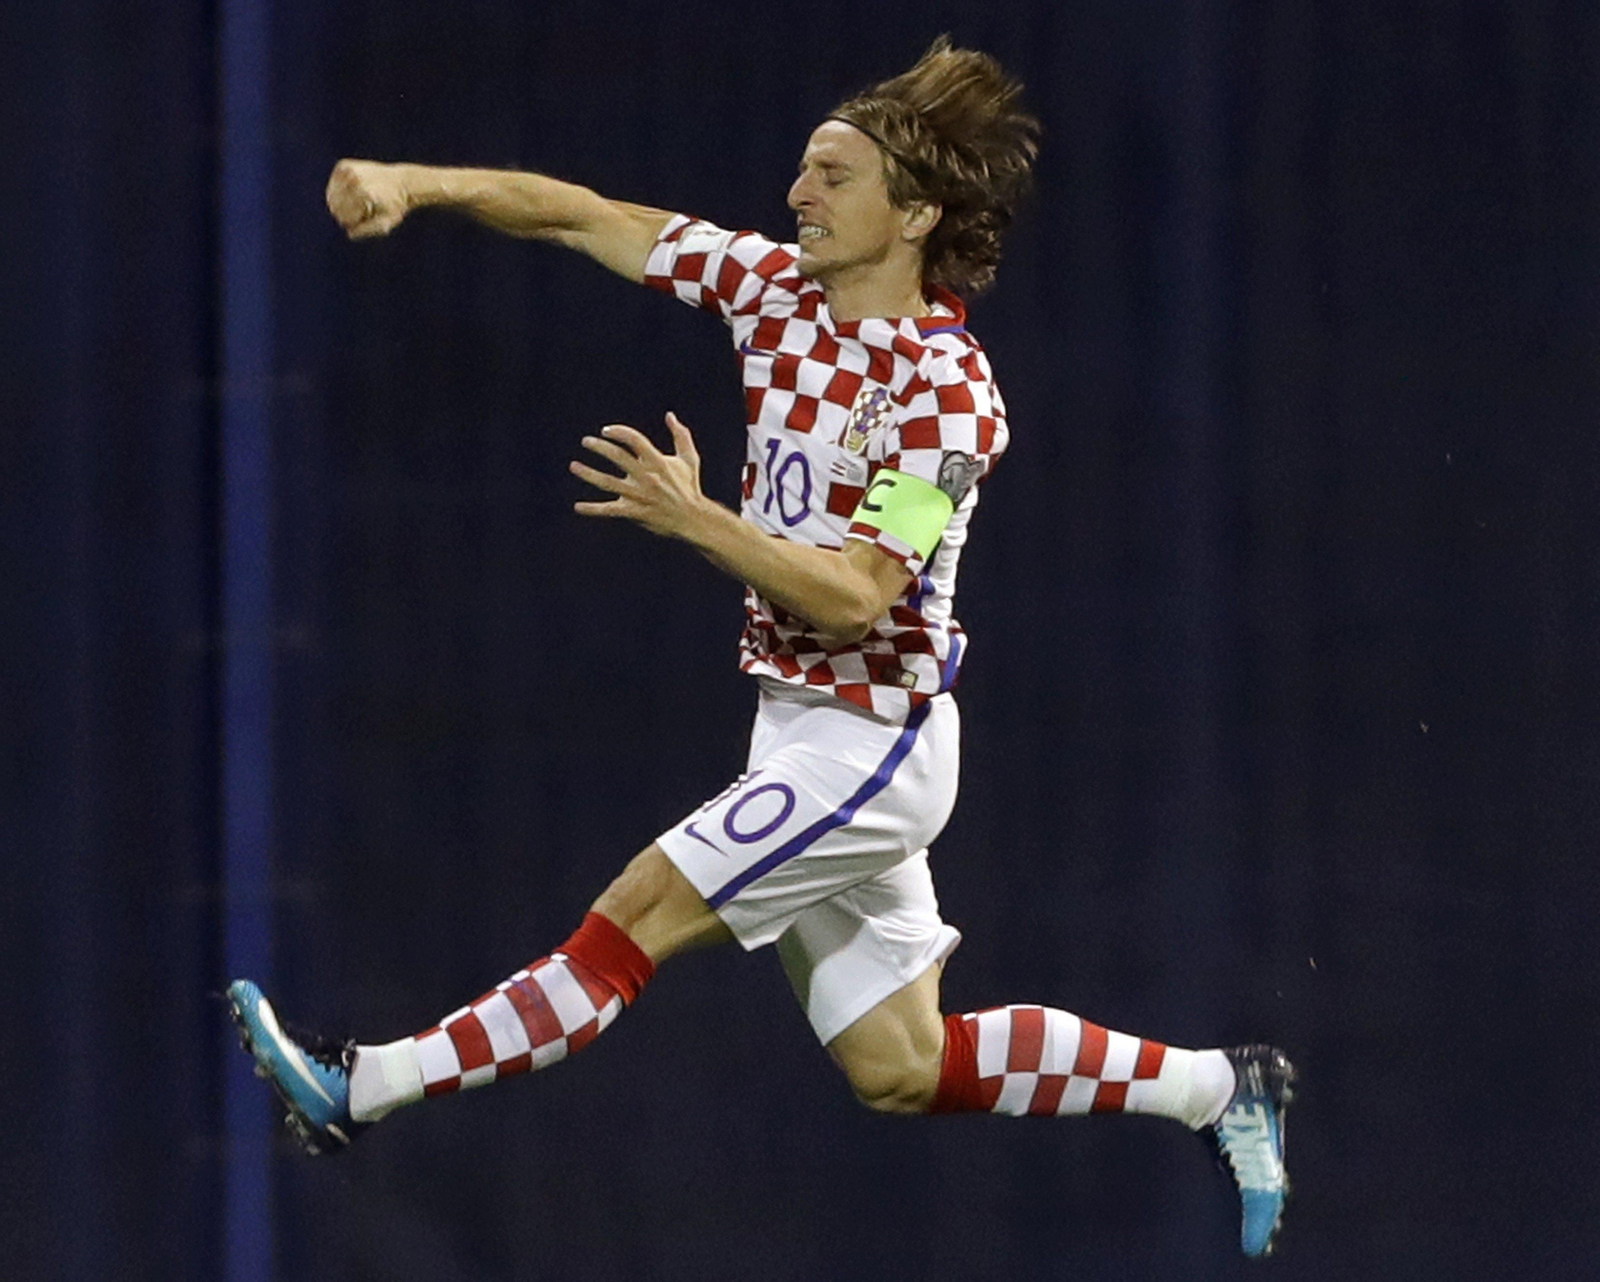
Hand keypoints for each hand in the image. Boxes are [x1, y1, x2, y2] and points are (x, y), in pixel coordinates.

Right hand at [326, 159, 410, 238]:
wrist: (403, 182)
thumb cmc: (395, 205)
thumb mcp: (386, 222)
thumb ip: (366, 230)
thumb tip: (349, 233)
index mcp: (361, 192)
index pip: (343, 218)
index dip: (354, 223)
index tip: (368, 217)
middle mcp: (352, 178)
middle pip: (334, 208)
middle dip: (347, 213)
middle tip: (365, 209)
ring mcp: (346, 169)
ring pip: (331, 198)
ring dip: (343, 204)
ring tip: (361, 200)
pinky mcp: (343, 165)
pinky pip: (332, 187)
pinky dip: (340, 192)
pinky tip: (354, 192)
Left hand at [571, 413, 709, 539]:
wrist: (692, 519)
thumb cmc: (689, 488)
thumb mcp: (690, 460)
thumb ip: (681, 435)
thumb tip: (670, 415)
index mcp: (658, 462)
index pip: (635, 440)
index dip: (618, 432)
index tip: (606, 431)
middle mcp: (646, 477)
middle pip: (617, 457)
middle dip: (599, 447)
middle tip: (586, 441)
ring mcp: (638, 495)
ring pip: (607, 482)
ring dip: (588, 474)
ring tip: (574, 466)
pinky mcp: (633, 512)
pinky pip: (609, 510)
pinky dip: (592, 509)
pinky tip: (577, 507)